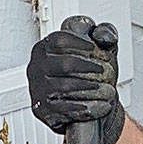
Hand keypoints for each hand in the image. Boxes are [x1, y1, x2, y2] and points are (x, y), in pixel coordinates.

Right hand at [26, 17, 124, 143]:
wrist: (80, 108)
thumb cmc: (87, 76)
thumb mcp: (97, 51)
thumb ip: (103, 35)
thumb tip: (101, 34)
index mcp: (44, 49)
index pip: (59, 40)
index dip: (77, 42)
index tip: (93, 47)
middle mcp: (37, 68)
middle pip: (64, 64)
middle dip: (87, 67)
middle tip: (103, 70)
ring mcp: (37, 89)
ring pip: (64, 86)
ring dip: (88, 87)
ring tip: (106, 89)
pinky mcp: (42, 109)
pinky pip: (64, 108)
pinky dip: (83, 107)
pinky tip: (97, 105)